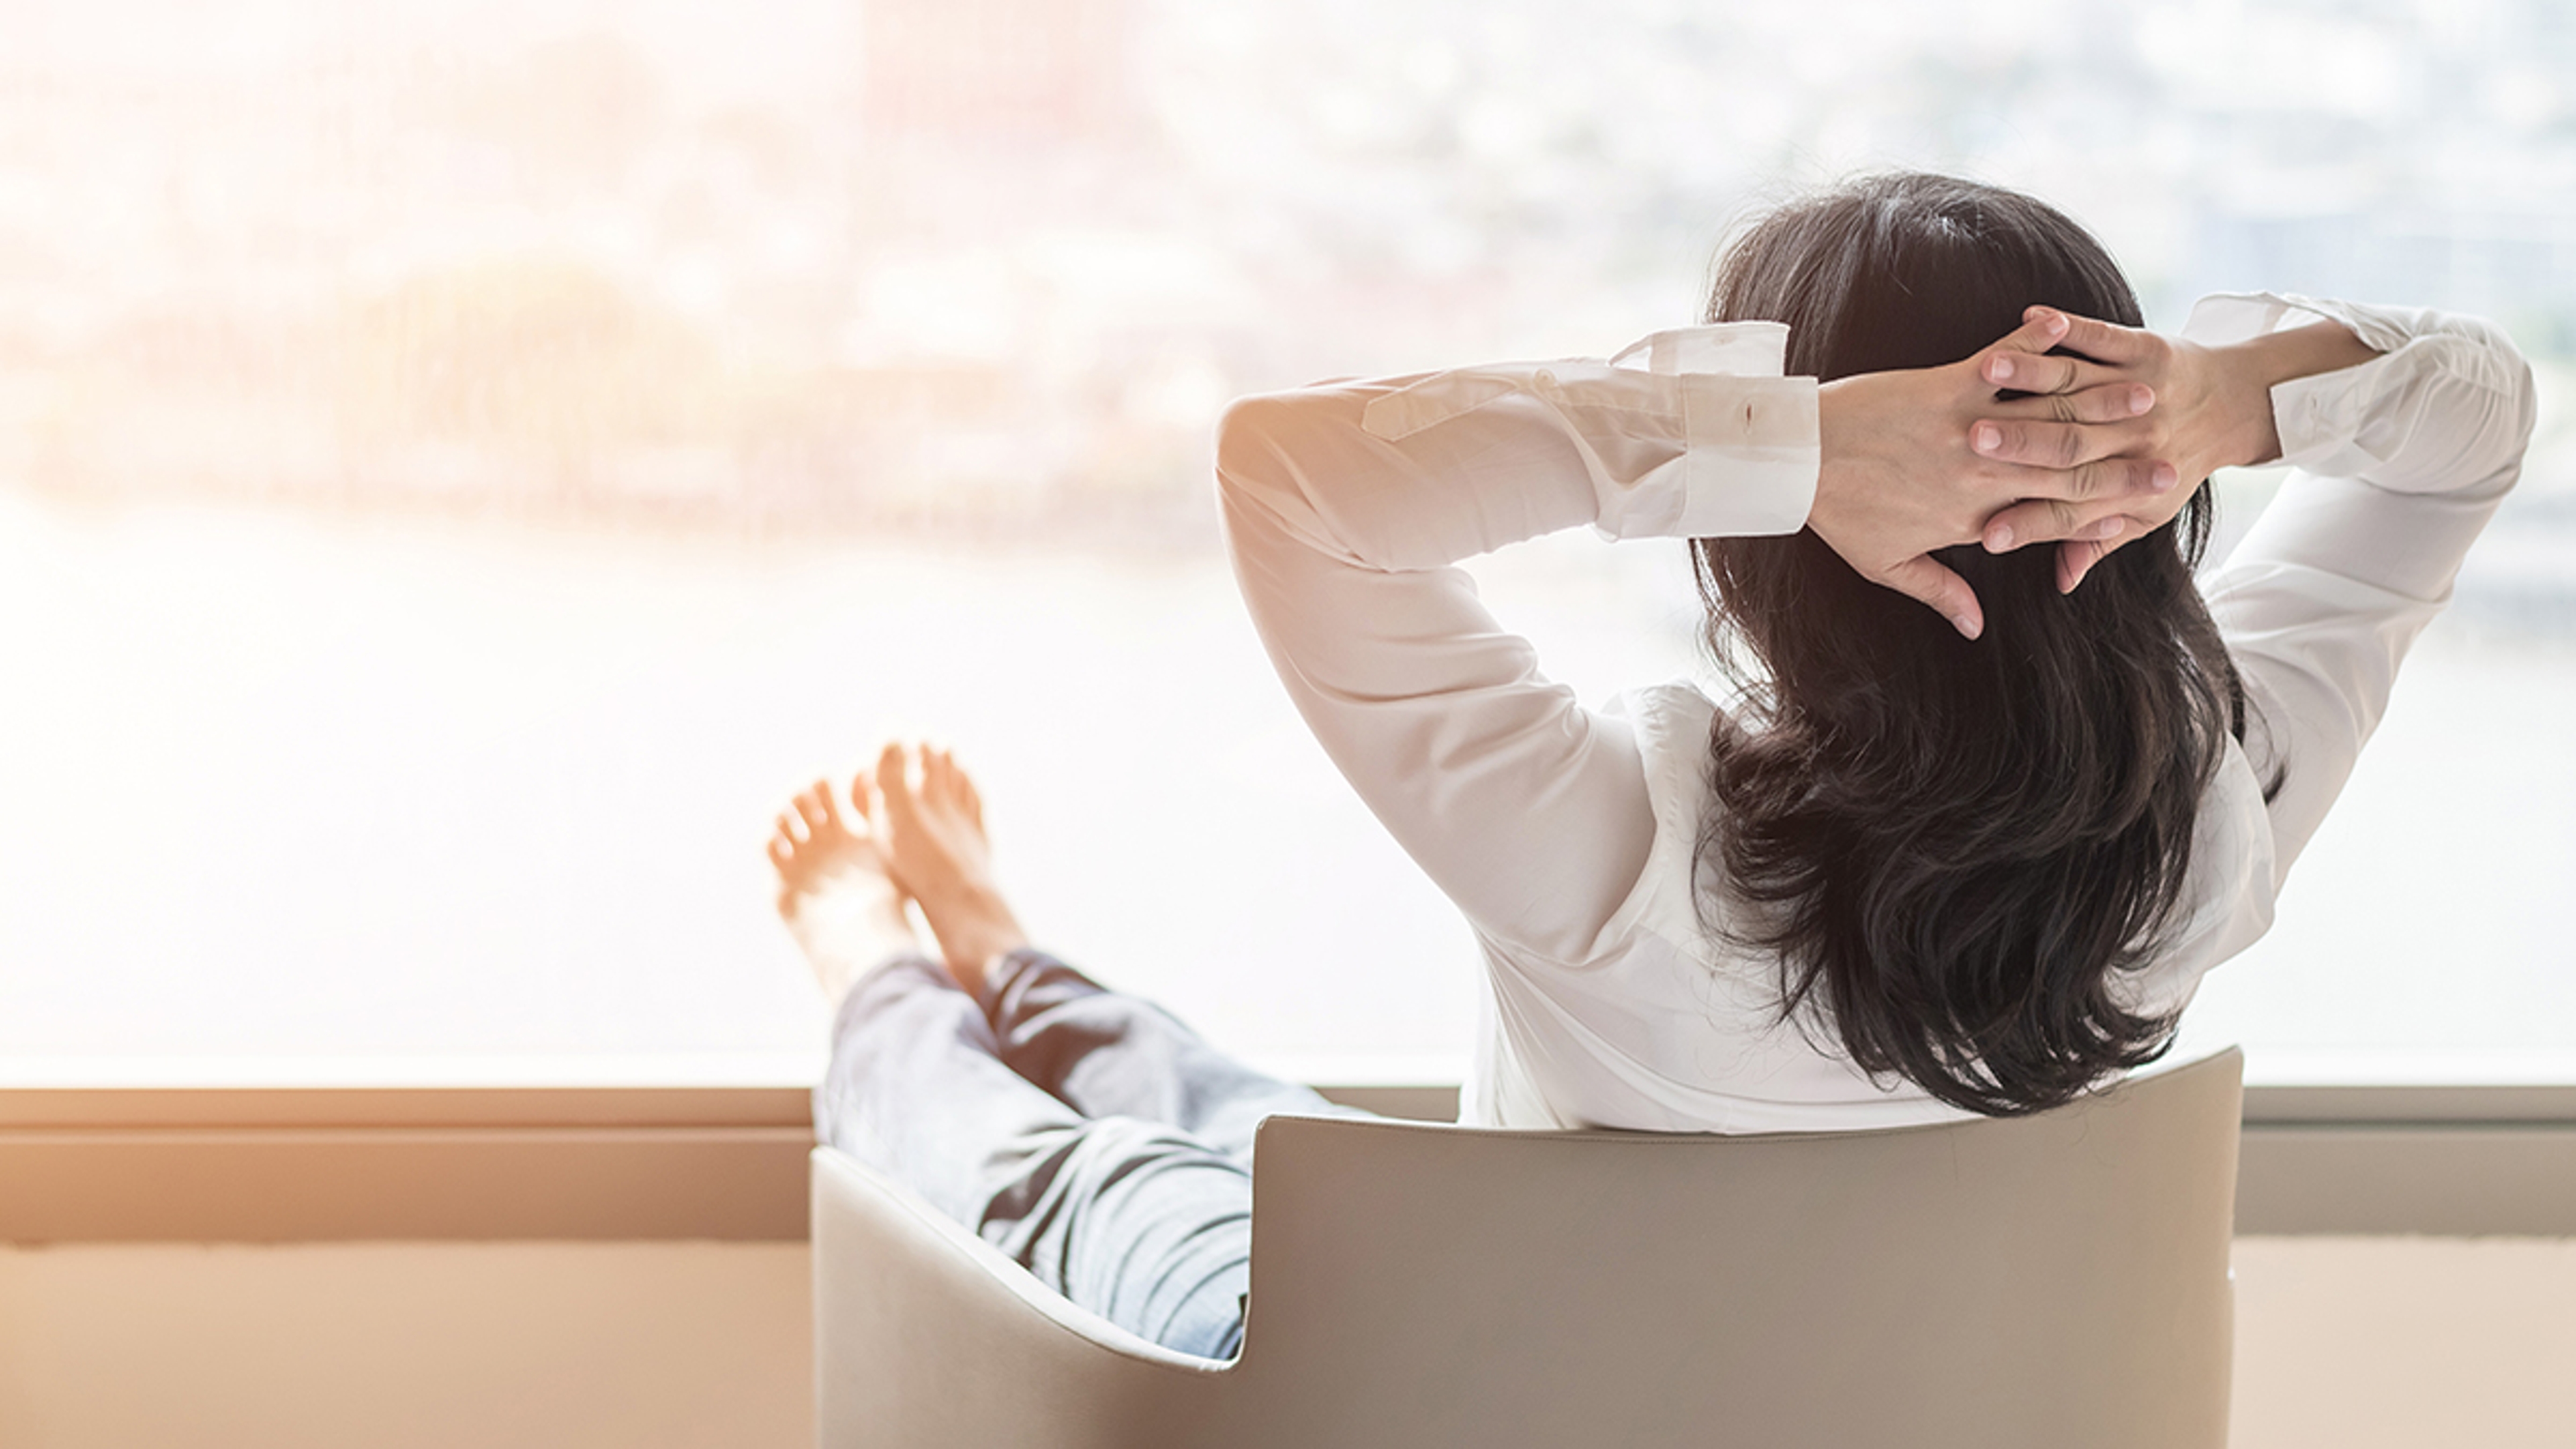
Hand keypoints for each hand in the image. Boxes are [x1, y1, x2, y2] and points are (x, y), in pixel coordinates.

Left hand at [1813, 308, 2180, 638]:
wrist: (1793, 459)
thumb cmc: (1837, 511)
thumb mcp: (1885, 564)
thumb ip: (1939, 593)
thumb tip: (1975, 628)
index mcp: (1972, 519)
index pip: (2051, 520)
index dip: (2103, 516)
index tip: (2146, 511)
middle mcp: (1980, 476)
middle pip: (2067, 471)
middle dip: (2123, 465)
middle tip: (2173, 457)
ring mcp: (1968, 428)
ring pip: (2048, 417)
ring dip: (2101, 402)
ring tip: (2147, 392)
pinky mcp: (1948, 385)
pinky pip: (2004, 364)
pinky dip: (2036, 345)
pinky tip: (2067, 330)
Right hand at [1968, 310, 2283, 591]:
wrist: (2238, 406)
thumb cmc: (2177, 463)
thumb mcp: (2144, 514)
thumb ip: (2096, 541)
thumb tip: (2062, 580)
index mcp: (2128, 485)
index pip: (2070, 509)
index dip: (2029, 523)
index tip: (1985, 535)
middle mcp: (2135, 440)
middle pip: (2069, 446)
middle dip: (2020, 444)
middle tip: (1971, 443)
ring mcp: (2140, 391)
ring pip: (2078, 386)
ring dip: (2032, 376)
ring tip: (1988, 373)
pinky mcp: (2146, 350)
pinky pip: (2103, 337)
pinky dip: (2069, 327)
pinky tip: (2033, 317)